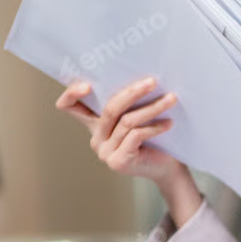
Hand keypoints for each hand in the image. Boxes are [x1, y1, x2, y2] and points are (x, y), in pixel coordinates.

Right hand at [56, 77, 185, 182]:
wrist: (167, 168)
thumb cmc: (155, 139)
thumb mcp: (139, 116)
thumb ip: (131, 102)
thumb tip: (142, 73)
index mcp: (95, 125)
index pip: (69, 107)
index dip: (71, 94)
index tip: (88, 85)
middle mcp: (96, 139)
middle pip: (110, 109)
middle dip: (133, 93)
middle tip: (152, 82)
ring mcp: (105, 152)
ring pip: (127, 121)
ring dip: (152, 108)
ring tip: (171, 99)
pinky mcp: (119, 161)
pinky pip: (136, 135)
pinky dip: (154, 127)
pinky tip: (168, 123)